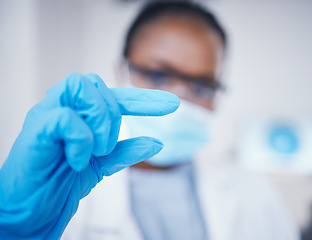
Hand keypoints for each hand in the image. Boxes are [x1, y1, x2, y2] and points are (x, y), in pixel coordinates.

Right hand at [0, 73, 178, 238]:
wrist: (28, 214)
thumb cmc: (58, 185)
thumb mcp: (99, 166)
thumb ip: (124, 151)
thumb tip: (156, 142)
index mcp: (76, 115)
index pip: (113, 95)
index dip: (144, 98)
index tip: (173, 104)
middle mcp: (61, 108)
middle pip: (95, 82)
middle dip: (114, 112)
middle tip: (105, 146)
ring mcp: (46, 116)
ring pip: (79, 85)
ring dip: (100, 119)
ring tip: (95, 149)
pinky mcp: (35, 131)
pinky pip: (66, 118)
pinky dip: (82, 139)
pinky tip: (78, 160)